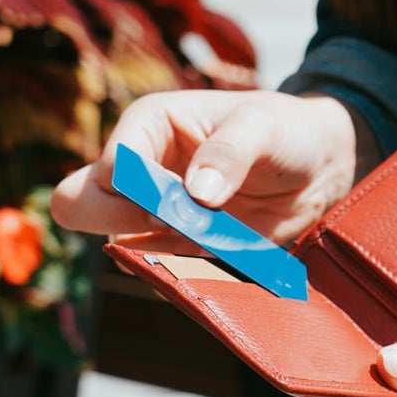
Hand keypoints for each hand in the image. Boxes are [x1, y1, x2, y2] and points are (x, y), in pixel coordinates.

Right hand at [51, 90, 372, 242]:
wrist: (319, 165)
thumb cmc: (287, 129)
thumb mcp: (264, 127)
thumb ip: (230, 152)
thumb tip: (197, 194)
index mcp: (148, 125)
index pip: (112, 166)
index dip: (141, 191)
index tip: (190, 199)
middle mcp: (139, 167)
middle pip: (78, 203)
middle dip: (122, 220)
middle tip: (181, 222)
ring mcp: (152, 209)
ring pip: (110, 240)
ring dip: (155, 251)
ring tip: (213, 236)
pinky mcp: (175, 244)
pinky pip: (151, 267)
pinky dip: (178, 271)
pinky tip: (220, 254)